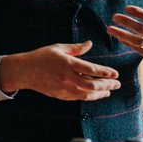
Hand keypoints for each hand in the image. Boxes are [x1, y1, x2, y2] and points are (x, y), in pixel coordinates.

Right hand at [0, 42, 120, 100]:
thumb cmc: (42, 56)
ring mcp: (64, 88)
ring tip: (109, 90)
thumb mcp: (59, 48)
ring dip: (100, 93)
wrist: (25, 71)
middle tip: (117, 83)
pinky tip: (95, 93)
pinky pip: (79, 97)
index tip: (115, 73)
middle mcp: (67, 77)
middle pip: (92, 84)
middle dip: (107, 85)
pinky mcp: (61, 95)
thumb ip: (76, 48)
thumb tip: (90, 44)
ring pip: (87, 94)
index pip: (91, 69)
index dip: (105, 72)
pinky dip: (89, 96)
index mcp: (67, 63)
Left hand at [107, 0, 142, 65]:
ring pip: (138, 41)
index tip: (126, 8)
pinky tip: (119, 36)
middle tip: (114, 16)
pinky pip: (138, 50)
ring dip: (122, 34)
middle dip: (127, 23)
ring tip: (109, 28)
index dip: (139, 13)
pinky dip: (127, 43)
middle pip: (142, 29)